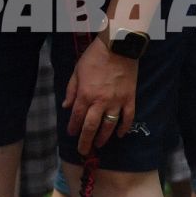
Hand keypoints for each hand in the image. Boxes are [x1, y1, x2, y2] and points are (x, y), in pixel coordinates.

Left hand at [63, 41, 138, 155]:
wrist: (118, 46)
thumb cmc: (95, 57)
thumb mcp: (77, 71)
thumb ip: (71, 90)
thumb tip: (66, 107)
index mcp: (85, 94)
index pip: (77, 117)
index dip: (73, 127)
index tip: (71, 134)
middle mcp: (100, 101)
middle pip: (91, 127)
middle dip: (85, 141)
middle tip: (83, 151)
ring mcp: (116, 101)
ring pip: (109, 125)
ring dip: (103, 137)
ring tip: (99, 144)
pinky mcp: (129, 99)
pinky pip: (128, 117)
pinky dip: (124, 128)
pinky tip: (120, 135)